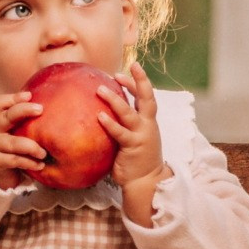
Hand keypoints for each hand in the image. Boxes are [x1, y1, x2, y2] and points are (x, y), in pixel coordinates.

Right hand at [0, 90, 46, 190]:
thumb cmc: (4, 150)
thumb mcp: (8, 133)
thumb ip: (20, 123)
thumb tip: (46, 110)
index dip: (13, 98)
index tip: (29, 95)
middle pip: (6, 116)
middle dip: (23, 110)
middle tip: (40, 109)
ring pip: (13, 142)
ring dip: (32, 147)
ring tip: (44, 153)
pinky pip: (15, 160)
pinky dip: (29, 162)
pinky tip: (40, 165)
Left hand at [97, 63, 168, 223]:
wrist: (147, 182)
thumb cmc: (137, 159)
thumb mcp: (135, 138)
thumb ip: (125, 125)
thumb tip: (104, 112)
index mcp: (149, 122)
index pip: (147, 96)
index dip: (140, 81)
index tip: (131, 67)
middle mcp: (148, 125)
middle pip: (147, 98)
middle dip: (139, 81)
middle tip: (128, 67)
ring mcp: (141, 135)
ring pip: (129, 113)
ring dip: (115, 100)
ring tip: (100, 89)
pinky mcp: (132, 147)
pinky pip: (120, 133)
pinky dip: (110, 124)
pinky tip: (99, 116)